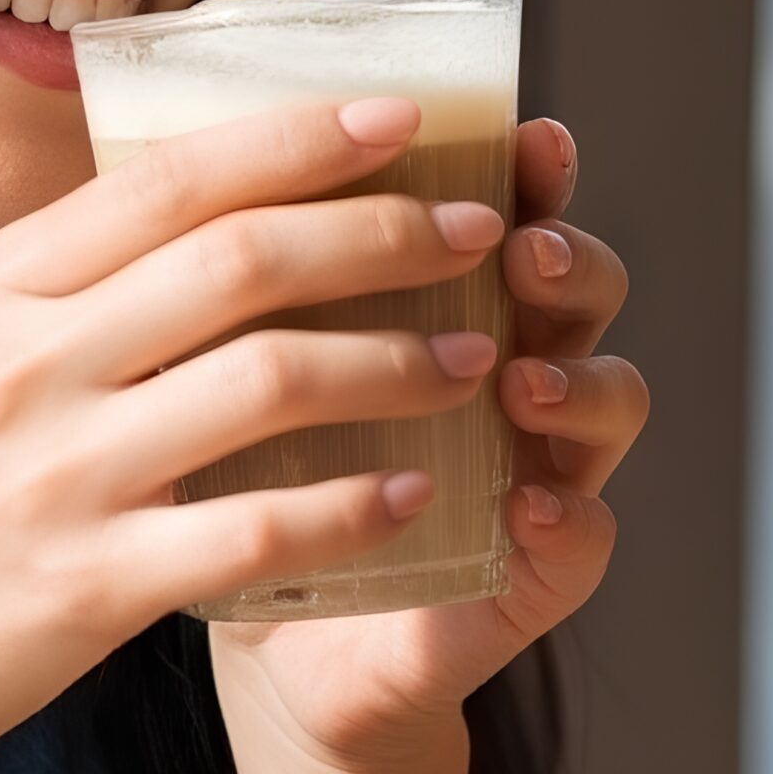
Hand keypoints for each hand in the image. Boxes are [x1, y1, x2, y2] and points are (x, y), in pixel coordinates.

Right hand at [0, 94, 509, 773]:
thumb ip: (58, 286)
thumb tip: (194, 204)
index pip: (170, 180)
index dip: (299, 139)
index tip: (399, 119)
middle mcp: (25, 363)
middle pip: (242, 260)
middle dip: (381, 233)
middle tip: (470, 232)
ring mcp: (60, 474)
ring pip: (272, 382)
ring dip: (398, 361)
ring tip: (473, 359)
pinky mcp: (93, 586)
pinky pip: (262, 532)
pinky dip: (356, 508)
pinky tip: (416, 498)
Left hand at [206, 113, 650, 773]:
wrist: (268, 640)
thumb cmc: (247, 477)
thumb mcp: (230, 365)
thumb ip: (237, 277)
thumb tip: (162, 154)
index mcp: (443, 295)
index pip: (501, 206)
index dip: (519, 168)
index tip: (517, 134)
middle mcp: (506, 363)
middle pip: (578, 285)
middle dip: (564, 256)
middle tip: (518, 249)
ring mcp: (534, 464)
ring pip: (610, 397)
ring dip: (578, 379)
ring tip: (523, 381)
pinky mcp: (530, 570)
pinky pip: (582, 537)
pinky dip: (566, 517)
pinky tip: (527, 506)